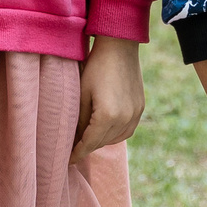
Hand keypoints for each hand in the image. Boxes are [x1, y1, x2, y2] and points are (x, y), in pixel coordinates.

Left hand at [74, 36, 145, 162]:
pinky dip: (114, 133)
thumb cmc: (95, 66)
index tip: (67, 161)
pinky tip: (104, 129)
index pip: (89, 143)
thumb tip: (74, 139)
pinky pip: (126, 130)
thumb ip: (79, 120)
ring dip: (101, 141)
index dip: (77, 153)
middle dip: (87, 147)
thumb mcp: (81, 93)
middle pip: (101, 143)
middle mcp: (125, 119)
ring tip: (87, 138)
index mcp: (108, 116)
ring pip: (115, 139)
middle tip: (73, 149)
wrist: (119, 45)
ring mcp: (135, 114)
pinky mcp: (140, 108)